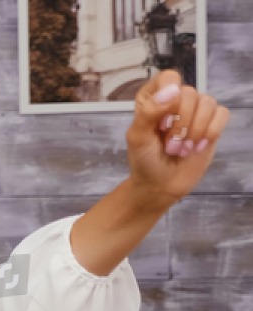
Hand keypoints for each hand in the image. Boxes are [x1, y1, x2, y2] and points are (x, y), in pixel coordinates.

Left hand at [126, 70, 230, 209]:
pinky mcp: (211, 123)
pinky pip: (222, 113)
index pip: (168, 77)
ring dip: (194, 131)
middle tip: (169, 145)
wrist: (160, 185)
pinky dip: (210, 131)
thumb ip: (149, 112)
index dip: (169, 96)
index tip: (161, 122)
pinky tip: (197, 147)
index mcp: (153, 98)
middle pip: (189, 93)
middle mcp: (175, 100)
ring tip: (181, 149)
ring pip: (207, 102)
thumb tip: (173, 90)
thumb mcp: (137, 138)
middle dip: (179, 124)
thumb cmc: (144, 160)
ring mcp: (195, 111)